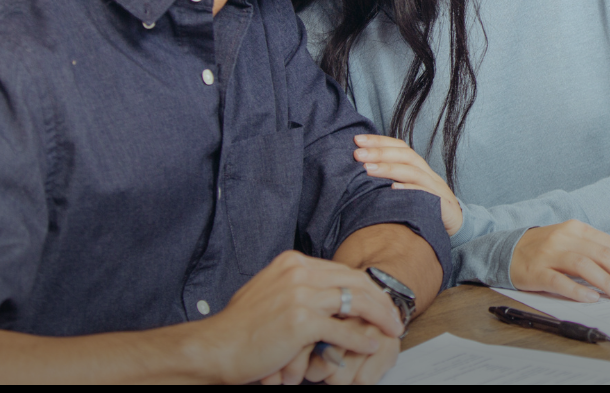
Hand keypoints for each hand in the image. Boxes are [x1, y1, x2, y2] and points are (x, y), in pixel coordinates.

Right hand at [200, 250, 401, 383]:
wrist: (216, 347)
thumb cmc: (241, 328)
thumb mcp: (272, 293)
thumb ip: (300, 289)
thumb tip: (330, 296)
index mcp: (292, 262)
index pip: (342, 270)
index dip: (366, 287)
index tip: (379, 302)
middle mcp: (298, 272)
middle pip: (355, 281)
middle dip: (380, 301)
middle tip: (394, 317)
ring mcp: (300, 295)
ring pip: (355, 301)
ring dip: (378, 317)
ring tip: (390, 330)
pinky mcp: (301, 321)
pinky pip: (342, 329)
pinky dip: (360, 338)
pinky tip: (371, 344)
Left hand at [355, 134, 463, 235]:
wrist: (455, 224)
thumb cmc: (425, 206)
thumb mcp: (408, 189)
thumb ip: (390, 179)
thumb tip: (360, 170)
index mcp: (418, 168)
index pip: (400, 147)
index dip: (379, 141)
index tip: (357, 140)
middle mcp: (428, 174)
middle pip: (406, 156)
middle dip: (380, 152)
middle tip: (357, 154)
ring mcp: (436, 188)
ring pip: (414, 172)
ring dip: (389, 169)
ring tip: (368, 169)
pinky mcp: (442, 205)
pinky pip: (426, 195)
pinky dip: (409, 190)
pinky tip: (393, 189)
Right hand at [509, 220, 609, 302]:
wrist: (506, 250)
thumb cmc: (545, 249)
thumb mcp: (571, 242)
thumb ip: (594, 251)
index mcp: (578, 229)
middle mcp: (565, 238)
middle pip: (602, 255)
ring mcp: (549, 254)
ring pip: (583, 265)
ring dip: (606, 281)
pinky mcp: (536, 271)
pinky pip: (559, 281)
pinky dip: (577, 290)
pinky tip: (591, 299)